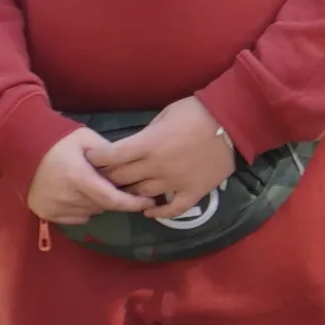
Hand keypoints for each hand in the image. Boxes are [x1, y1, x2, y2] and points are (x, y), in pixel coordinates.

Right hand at [26, 129, 152, 226]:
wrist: (19, 146)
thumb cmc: (56, 139)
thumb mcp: (85, 138)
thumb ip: (108, 153)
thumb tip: (129, 166)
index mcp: (78, 177)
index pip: (112, 199)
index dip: (132, 203)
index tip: (148, 203)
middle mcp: (66, 197)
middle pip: (102, 206)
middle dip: (113, 198)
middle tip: (115, 184)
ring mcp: (54, 207)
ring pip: (89, 213)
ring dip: (97, 203)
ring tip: (93, 186)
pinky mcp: (44, 212)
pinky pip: (74, 218)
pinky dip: (82, 209)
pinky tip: (79, 194)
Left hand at [109, 95, 241, 214]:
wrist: (233, 122)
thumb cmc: (196, 111)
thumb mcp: (164, 114)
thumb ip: (147, 133)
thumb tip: (134, 146)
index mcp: (148, 144)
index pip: (112, 156)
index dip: (97, 159)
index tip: (91, 160)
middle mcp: (157, 166)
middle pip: (122, 178)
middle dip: (108, 177)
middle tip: (102, 177)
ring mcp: (175, 182)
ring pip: (142, 195)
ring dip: (130, 194)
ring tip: (124, 192)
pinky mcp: (193, 192)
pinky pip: (172, 210)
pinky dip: (158, 213)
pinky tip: (149, 212)